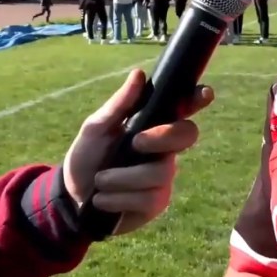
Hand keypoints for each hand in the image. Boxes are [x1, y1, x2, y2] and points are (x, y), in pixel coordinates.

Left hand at [62, 69, 212, 235]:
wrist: (73, 198)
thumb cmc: (87, 157)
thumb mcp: (95, 128)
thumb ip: (118, 105)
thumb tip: (139, 74)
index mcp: (151, 125)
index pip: (181, 108)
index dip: (197, 99)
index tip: (204, 93)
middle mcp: (164, 148)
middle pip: (187, 135)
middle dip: (163, 137)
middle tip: (136, 143)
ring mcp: (163, 175)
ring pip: (161, 171)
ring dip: (123, 177)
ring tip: (100, 182)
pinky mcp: (157, 202)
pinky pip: (150, 197)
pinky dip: (120, 198)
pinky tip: (103, 200)